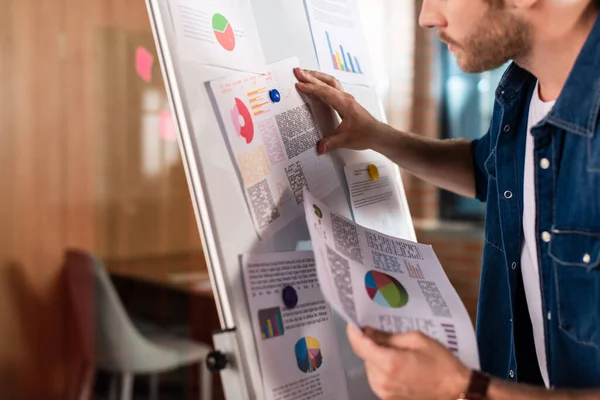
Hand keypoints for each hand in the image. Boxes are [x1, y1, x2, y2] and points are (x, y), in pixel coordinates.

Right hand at [294, 68, 384, 154]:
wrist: (377, 134)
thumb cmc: (365, 134)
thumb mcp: (345, 140)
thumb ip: (330, 143)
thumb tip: (319, 147)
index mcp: (345, 104)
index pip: (325, 92)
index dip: (311, 88)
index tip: (299, 84)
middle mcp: (345, 98)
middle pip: (326, 82)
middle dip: (311, 76)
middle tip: (298, 71)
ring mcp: (346, 98)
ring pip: (330, 82)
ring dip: (317, 77)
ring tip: (305, 73)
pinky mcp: (345, 102)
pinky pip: (332, 87)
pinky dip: (322, 83)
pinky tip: (317, 84)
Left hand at [347, 324, 470, 399]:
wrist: (456, 390)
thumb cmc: (441, 363)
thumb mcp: (416, 340)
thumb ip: (388, 336)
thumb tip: (368, 332)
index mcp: (390, 363)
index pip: (360, 346)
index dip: (354, 332)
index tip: (353, 323)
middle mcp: (383, 380)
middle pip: (365, 356)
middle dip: (370, 344)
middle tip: (384, 335)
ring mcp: (384, 392)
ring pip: (369, 367)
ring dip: (376, 357)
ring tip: (396, 351)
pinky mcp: (388, 399)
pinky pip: (377, 378)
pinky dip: (381, 369)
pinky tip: (397, 363)